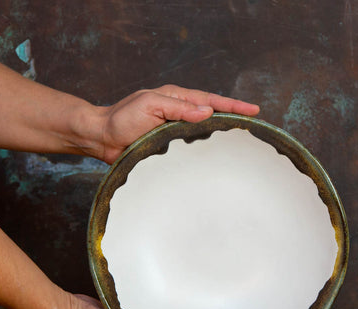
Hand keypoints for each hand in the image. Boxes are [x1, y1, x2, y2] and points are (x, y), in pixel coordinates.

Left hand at [98, 84, 259, 163]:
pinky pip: (193, 149)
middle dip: (233, 120)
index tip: (253, 111)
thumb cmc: (122, 119)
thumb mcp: (150, 105)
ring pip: (205, 134)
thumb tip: (207, 111)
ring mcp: (176, 132)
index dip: (232, 106)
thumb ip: (178, 108)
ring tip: (242, 143)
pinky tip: (215, 160)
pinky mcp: (171, 148)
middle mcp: (179, 114)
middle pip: (212, 116)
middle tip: (254, 127)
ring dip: (222, 138)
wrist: (103, 139)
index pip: (211, 101)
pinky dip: (206, 152)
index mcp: (177, 99)